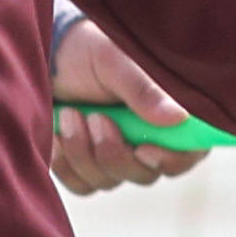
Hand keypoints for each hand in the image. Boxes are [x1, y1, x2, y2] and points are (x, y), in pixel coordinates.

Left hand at [46, 18, 201, 196]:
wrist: (46, 57)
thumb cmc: (88, 51)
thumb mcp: (114, 63)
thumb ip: (144, 91)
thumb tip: (178, 117)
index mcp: (168, 114)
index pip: (189, 152)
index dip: (170, 159)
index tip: (142, 148)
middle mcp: (148, 140)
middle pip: (145, 174)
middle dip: (113, 152)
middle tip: (94, 117)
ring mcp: (117, 156)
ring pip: (110, 181)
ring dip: (84, 152)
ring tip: (68, 114)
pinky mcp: (87, 167)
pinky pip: (82, 185)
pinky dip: (66, 163)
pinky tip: (56, 134)